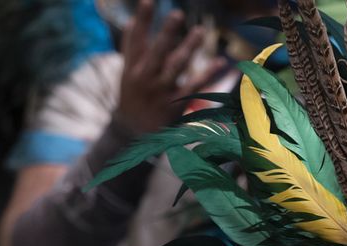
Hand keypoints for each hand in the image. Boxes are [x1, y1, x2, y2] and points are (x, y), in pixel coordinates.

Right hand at [112, 0, 227, 137]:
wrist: (132, 131)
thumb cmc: (132, 94)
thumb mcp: (126, 71)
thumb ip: (131, 47)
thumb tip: (133, 20)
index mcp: (132, 67)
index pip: (136, 39)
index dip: (143, 20)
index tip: (149, 1)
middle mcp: (144, 78)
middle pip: (156, 52)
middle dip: (167, 33)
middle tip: (177, 14)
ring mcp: (160, 92)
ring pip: (175, 66)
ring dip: (188, 48)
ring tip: (199, 31)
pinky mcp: (175, 105)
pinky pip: (194, 87)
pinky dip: (207, 74)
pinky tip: (220, 62)